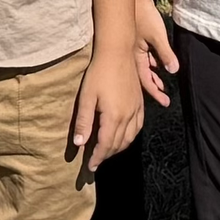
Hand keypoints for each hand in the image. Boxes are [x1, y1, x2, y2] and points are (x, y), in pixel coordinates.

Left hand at [71, 43, 144, 169]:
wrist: (118, 52)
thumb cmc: (98, 73)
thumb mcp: (86, 97)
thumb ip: (84, 122)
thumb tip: (79, 144)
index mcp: (114, 116)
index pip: (105, 145)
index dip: (97, 158)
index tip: (89, 167)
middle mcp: (128, 115)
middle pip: (118, 144)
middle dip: (106, 155)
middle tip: (95, 161)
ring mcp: (137, 109)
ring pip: (130, 137)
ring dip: (118, 148)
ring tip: (106, 152)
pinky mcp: (140, 102)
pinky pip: (138, 126)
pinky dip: (130, 137)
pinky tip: (124, 136)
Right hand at [134, 0, 178, 106]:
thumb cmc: (144, 16)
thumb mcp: (157, 36)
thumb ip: (166, 53)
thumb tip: (174, 70)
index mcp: (135, 57)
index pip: (146, 81)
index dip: (156, 92)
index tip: (165, 102)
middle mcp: (133, 56)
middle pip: (143, 77)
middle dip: (154, 87)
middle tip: (163, 98)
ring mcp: (134, 49)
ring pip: (144, 68)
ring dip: (153, 76)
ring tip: (161, 85)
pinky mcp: (136, 41)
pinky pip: (144, 58)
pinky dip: (151, 64)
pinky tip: (158, 66)